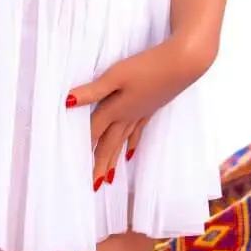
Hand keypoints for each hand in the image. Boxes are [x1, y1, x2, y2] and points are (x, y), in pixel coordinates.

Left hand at [66, 36, 202, 189]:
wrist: (183, 64)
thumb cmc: (148, 67)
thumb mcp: (116, 75)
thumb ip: (93, 91)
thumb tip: (67, 102)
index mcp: (116, 109)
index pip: (94, 132)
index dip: (82, 148)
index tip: (75, 170)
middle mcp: (127, 116)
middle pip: (109, 144)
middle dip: (100, 164)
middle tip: (94, 185)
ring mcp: (141, 113)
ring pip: (123, 141)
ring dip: (114, 158)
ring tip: (108, 178)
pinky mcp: (151, 108)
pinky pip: (138, 132)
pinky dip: (133, 144)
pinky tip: (131, 153)